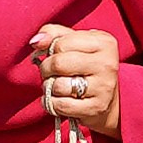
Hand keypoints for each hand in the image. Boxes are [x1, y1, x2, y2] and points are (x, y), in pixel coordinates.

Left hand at [28, 24, 121, 139]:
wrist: (107, 100)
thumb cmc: (85, 66)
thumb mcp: (74, 42)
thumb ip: (53, 34)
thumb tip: (36, 41)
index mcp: (103, 42)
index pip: (61, 44)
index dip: (51, 51)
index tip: (56, 56)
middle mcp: (107, 63)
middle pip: (58, 64)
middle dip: (46, 69)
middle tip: (51, 73)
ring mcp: (104, 87)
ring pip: (58, 86)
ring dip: (50, 88)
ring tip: (57, 87)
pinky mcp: (96, 108)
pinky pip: (61, 105)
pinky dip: (52, 104)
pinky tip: (59, 100)